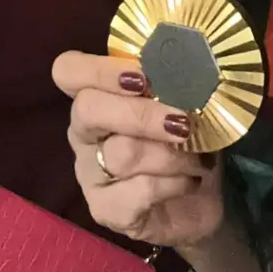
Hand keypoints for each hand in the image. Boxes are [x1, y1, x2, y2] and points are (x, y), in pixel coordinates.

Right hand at [53, 52, 224, 249]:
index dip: (100, 70)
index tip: (142, 77)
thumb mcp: (185, 104)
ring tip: (198, 157)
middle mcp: (84, 132)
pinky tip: (189, 182)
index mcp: (96, 95)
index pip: (69, 71)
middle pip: (87, 109)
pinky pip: (138, 190)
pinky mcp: (104, 210)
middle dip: (140, 113)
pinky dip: (174, 183)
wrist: (203, 203)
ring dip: (171, 154)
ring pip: (121, 153)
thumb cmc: (189, 142)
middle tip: (182, 122)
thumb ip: (173, 82)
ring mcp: (89, 173)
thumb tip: (184, 61)